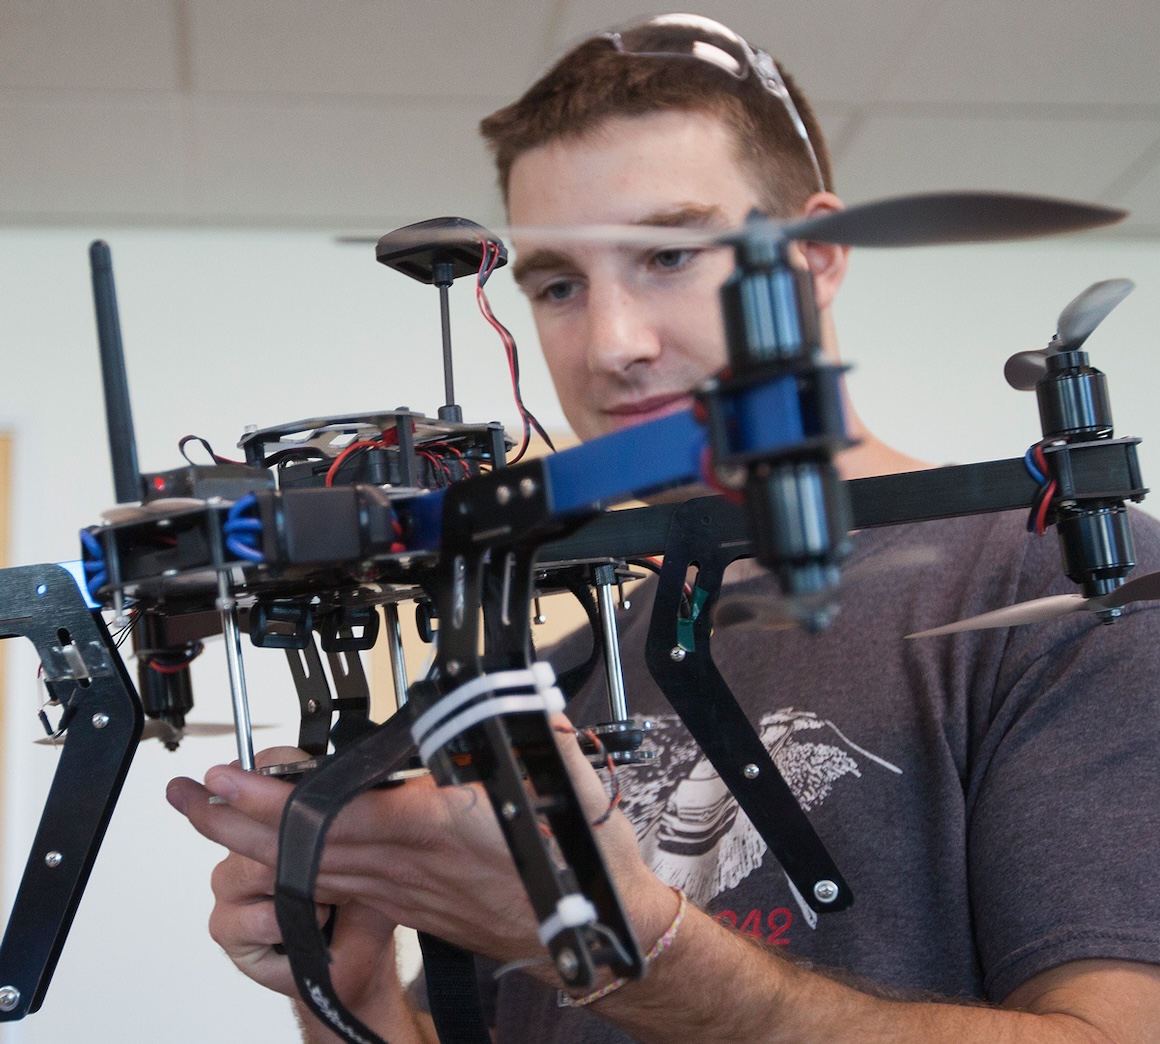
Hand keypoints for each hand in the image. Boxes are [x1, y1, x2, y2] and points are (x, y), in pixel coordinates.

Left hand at [169, 721, 674, 971]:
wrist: (590, 937)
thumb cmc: (577, 870)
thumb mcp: (565, 783)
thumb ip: (529, 734)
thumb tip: (512, 697)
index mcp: (437, 830)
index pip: (339, 814)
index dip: (276, 801)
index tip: (228, 778)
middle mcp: (407, 867)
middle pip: (305, 848)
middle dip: (235, 824)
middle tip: (187, 797)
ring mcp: (403, 891)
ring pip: (312, 868)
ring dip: (252, 846)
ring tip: (209, 819)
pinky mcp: (409, 903)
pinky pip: (335, 885)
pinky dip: (294, 865)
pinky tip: (275, 857)